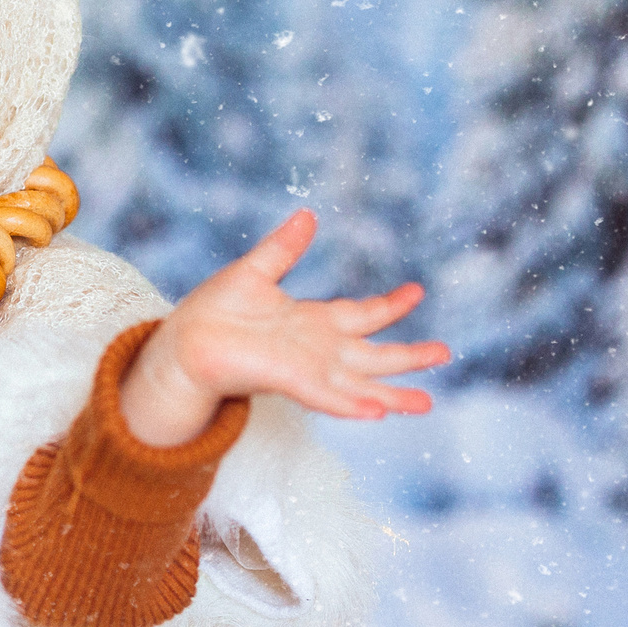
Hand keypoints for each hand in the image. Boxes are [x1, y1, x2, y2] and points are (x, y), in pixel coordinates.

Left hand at [118, 208, 449, 446]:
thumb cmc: (212, 312)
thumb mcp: (255, 272)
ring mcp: (307, 370)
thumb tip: (307, 215)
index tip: (417, 291)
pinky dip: (353, 403)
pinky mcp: (290, 383)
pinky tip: (380, 411)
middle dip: (409, 356)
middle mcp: (316, 350)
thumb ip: (284, 248)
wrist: (182, 342)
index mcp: (311, 322)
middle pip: (373, 355)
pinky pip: (328, 396)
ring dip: (394, 393)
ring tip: (428, 402)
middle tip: (445, 351)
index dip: (389, 305)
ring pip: (361, 384)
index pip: (361, 314)